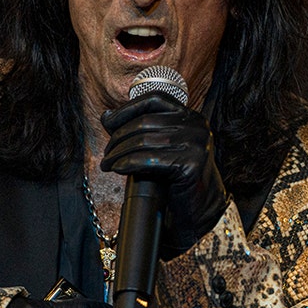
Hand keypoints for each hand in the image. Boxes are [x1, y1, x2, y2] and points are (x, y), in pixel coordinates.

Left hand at [101, 91, 228, 258]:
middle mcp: (196, 125)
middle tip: (106, 154)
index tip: (108, 122)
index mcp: (191, 116)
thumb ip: (141, 130)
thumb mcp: (161, 148)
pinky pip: (148, 159)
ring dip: (118, 153)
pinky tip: (118, 169)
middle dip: (118, 137)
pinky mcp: (190, 164)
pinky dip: (127, 163)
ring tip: (107, 164)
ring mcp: (195, 144)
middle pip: (144, 121)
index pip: (154, 99)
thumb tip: (107, 116)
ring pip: (143, 140)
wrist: (200, 209)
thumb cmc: (177, 178)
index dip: (127, 108)